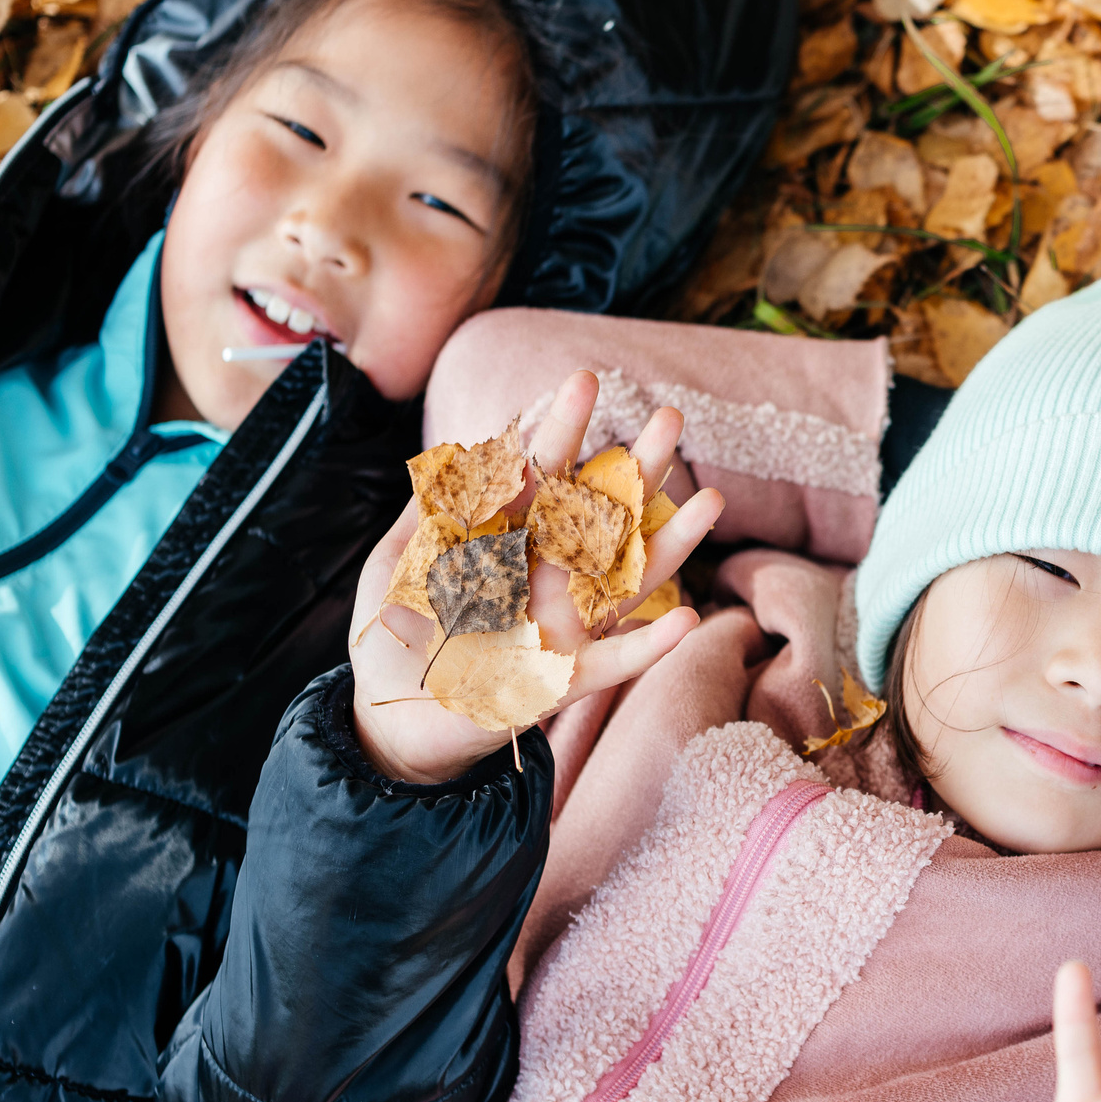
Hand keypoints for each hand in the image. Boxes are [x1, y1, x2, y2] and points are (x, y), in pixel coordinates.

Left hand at [347, 369, 723, 784]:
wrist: (389, 717)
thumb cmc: (392, 638)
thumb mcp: (394, 564)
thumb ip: (423, 515)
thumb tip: (459, 459)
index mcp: (511, 544)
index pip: (544, 479)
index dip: (561, 433)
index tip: (583, 384)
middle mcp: (548, 579)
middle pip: (603, 516)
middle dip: (637, 468)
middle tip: (671, 416)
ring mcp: (562, 628)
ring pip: (627, 580)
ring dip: (671, 542)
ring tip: (712, 499)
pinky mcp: (559, 681)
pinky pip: (611, 665)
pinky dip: (648, 648)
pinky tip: (687, 621)